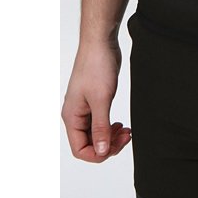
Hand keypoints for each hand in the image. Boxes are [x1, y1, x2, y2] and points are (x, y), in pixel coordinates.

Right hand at [61, 39, 132, 162]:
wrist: (100, 42)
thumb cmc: (96, 66)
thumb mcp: (101, 100)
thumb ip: (101, 127)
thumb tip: (101, 151)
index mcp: (72, 117)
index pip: (80, 149)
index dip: (97, 154)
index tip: (115, 147)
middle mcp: (76, 115)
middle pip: (88, 143)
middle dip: (107, 145)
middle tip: (126, 137)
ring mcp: (85, 107)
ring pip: (95, 133)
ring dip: (110, 137)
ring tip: (126, 132)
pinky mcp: (94, 100)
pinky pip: (100, 122)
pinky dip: (110, 127)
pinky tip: (120, 125)